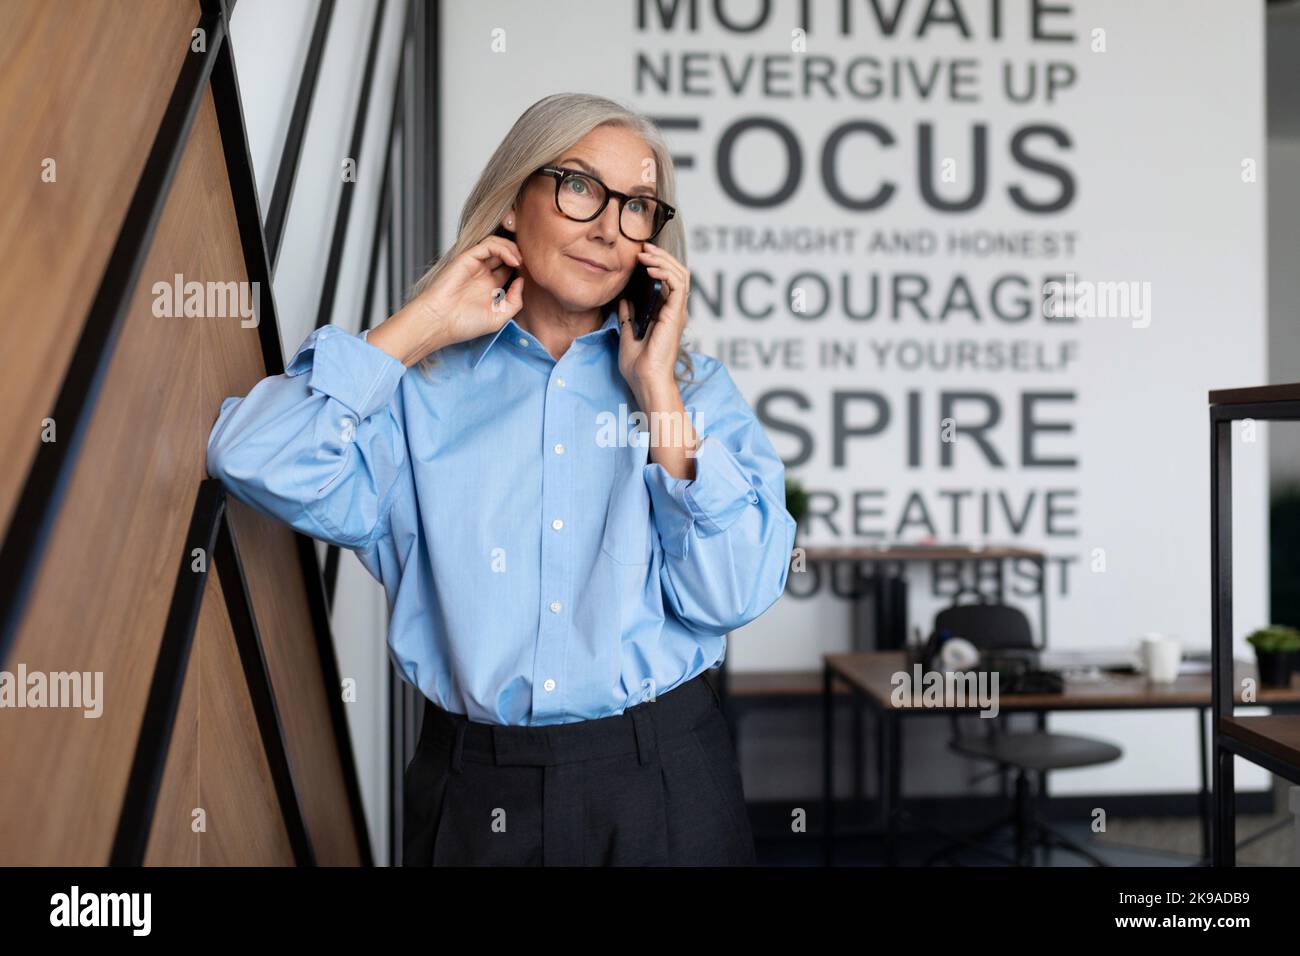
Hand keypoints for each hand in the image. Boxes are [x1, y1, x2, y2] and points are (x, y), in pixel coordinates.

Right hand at [374, 236, 524, 365]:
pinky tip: (512, 260)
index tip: (534, 275)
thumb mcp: (499, 317)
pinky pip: (488, 245)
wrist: (439, 322)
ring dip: (513, 249)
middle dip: (520, 255)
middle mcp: (483, 275)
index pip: (510, 270)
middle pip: (505, 255)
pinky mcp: (467, 258)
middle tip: (530, 263)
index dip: (523, 269)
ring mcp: (475, 266)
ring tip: (521, 261)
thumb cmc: (464, 324)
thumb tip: (522, 281)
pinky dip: (503, 248)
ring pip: (498, 246)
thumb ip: (514, 300)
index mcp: (490, 288)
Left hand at [616, 241, 688, 403]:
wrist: (644, 380)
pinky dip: (665, 272)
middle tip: (643, 246)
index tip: (640, 254)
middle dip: (661, 256)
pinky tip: (650, 268)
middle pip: (677, 273)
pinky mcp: (675, 315)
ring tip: (645, 253)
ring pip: (680, 274)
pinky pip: (677, 285)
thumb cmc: (638, 366)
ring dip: (663, 260)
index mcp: (665, 315)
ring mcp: (677, 313)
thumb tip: (624, 300)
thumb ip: (628, 316)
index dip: (657, 263)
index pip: (668, 281)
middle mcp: (674, 311)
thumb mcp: (627, 333)